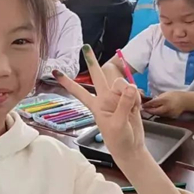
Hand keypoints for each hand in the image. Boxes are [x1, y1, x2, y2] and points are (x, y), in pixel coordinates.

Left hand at [54, 45, 144, 161]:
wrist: (131, 147)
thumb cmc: (119, 139)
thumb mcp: (118, 123)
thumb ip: (123, 104)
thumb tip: (129, 86)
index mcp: (96, 105)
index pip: (79, 91)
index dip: (68, 82)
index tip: (56, 72)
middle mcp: (105, 98)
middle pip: (97, 76)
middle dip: (92, 61)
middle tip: (85, 47)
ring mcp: (118, 97)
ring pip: (122, 83)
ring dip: (129, 93)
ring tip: (130, 109)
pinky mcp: (130, 99)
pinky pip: (135, 91)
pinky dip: (138, 99)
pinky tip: (136, 109)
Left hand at [142, 91, 185, 117]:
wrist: (185, 101)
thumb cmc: (173, 95)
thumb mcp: (164, 94)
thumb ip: (156, 99)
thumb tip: (148, 103)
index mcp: (165, 100)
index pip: (153, 103)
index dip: (146, 105)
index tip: (142, 105)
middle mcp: (167, 107)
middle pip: (154, 111)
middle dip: (148, 110)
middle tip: (143, 109)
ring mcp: (169, 113)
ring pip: (158, 114)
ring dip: (153, 113)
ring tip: (148, 110)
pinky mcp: (171, 117)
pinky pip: (162, 116)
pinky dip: (158, 114)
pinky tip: (156, 112)